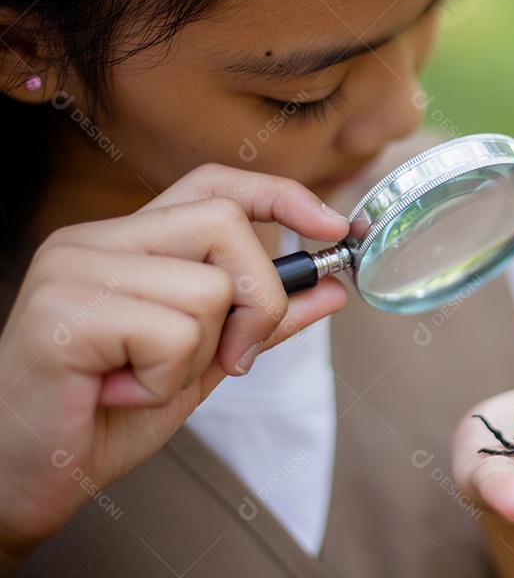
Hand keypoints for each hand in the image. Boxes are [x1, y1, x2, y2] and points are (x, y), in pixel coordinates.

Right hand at [0, 164, 349, 557]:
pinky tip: (120, 393)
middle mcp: (95, 240)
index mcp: (126, 241)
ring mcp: (73, 269)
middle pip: (228, 226)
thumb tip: (330, 288)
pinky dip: (166, 380)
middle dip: (259, 299)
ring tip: (145, 380)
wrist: (25, 478)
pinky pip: (175, 332)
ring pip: (210, 287)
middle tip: (228, 357)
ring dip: (200, 356)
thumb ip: (261, 320)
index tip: (332, 224)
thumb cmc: (105, 415)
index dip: (280, 195)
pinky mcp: (65, 312)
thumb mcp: (202, 360)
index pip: (214, 185)